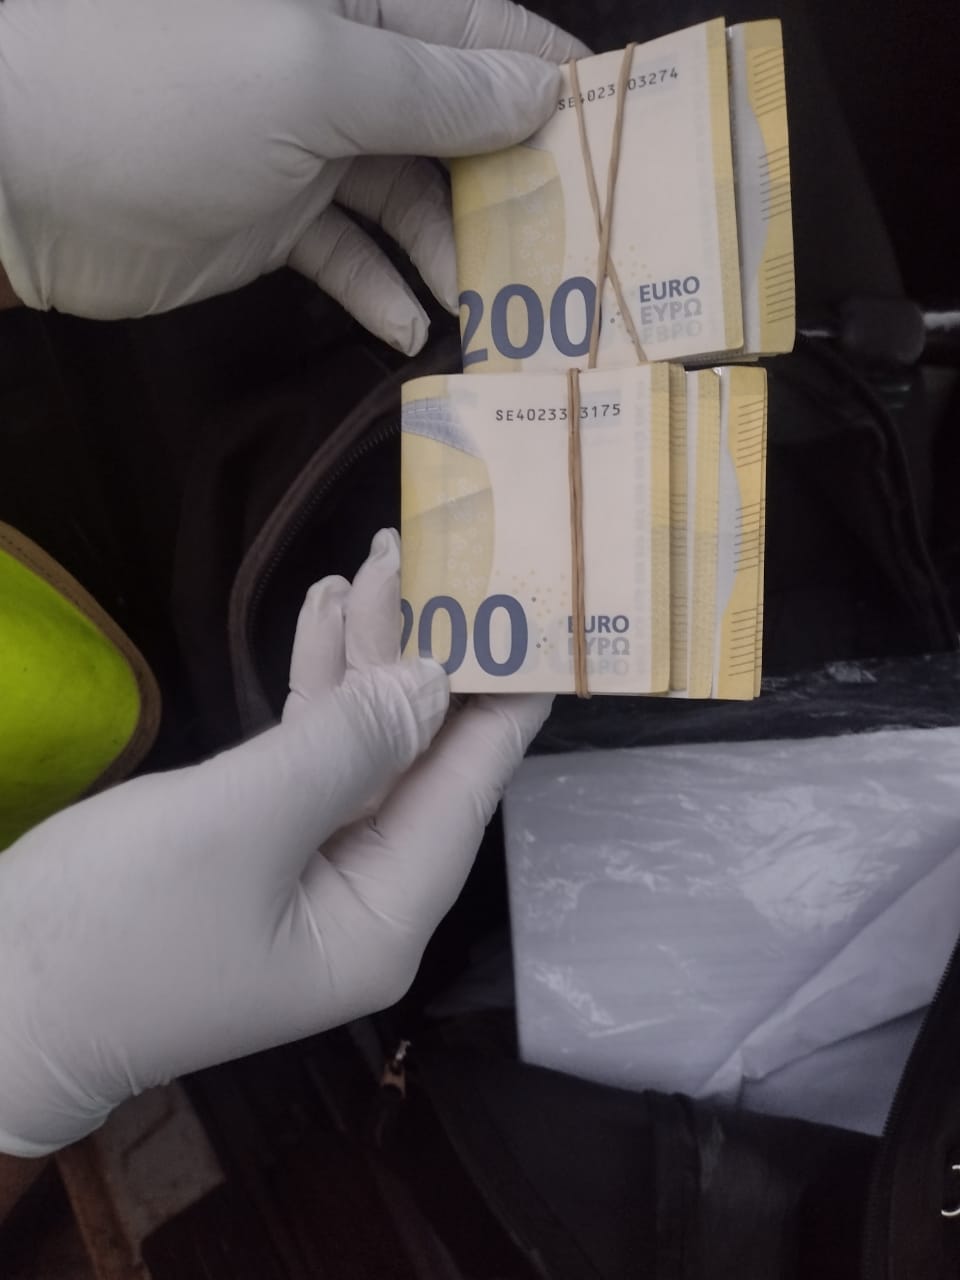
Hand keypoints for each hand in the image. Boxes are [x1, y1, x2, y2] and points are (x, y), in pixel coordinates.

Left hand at [0, 0, 585, 347]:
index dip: (553, 82)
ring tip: (490, 312)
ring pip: (411, 201)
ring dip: (452, 256)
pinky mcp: (275, 220)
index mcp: (358, 4)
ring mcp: (306, 147)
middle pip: (457, 126)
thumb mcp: (312, 76)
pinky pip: (349, 254)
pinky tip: (408, 330)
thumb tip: (539, 90)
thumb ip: (432, 88)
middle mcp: (340, 68)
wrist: (19, 175)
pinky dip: (379, 291)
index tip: (622, 144)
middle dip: (512, 189)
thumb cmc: (160, 94)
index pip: (482, 30)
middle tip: (569, 257)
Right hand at [0, 530, 550, 1156]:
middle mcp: (363, 897)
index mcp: (383, 917)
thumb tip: (434, 682)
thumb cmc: (114, 925)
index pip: (467, 792)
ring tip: (371, 565)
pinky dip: (311, 689)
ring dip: (359, 660)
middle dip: (413, 655)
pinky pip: (305, 757)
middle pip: (414, 760)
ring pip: (359, 747)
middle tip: (423, 556)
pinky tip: (320, 615)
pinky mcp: (256, 845)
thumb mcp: (239, 823)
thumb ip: (347, 746)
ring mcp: (308, 870)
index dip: (502, 703)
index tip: (542, 624)